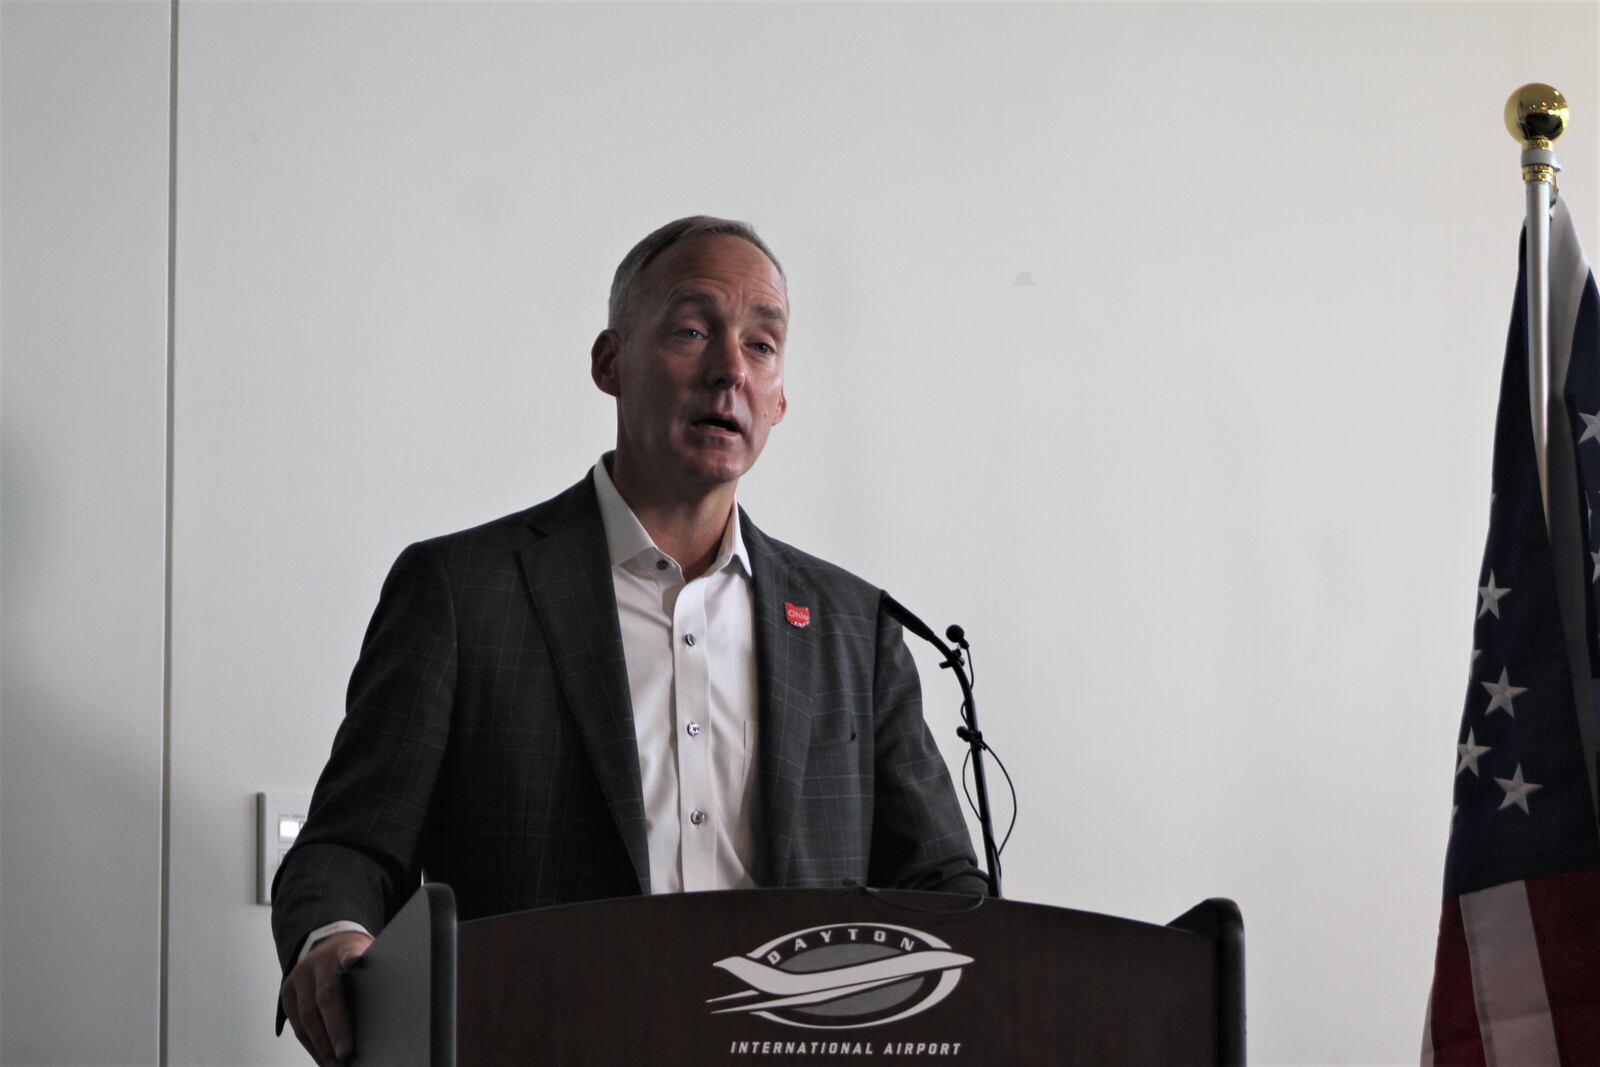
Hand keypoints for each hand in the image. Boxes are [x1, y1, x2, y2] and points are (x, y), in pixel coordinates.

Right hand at [280, 930, 373, 1064]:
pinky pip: (296, 1025)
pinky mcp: (287, 992)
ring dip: (321, 1045)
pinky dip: (311, 1045)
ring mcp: (299, 976)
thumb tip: (393, 1004)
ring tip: (335, 1065)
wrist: (327, 945)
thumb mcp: (368, 955)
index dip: (351, 958)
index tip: (355, 962)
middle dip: (335, 1029)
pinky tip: (324, 1059)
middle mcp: (318, 962)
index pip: (348, 953)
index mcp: (344, 949)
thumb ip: (374, 972)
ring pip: (306, 1016)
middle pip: (325, 996)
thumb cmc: (356, 959)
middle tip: (346, 1055)